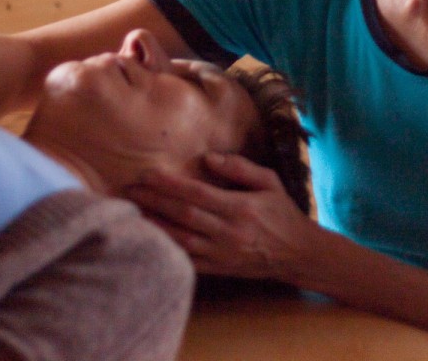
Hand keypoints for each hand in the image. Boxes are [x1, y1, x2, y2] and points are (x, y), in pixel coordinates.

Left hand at [126, 152, 316, 281]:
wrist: (298, 254)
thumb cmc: (283, 212)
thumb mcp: (270, 181)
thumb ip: (240, 168)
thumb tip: (208, 157)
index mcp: (240, 207)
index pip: (197, 193)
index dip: (169, 184)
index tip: (147, 174)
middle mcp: (228, 231)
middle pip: (183, 214)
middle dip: (154, 201)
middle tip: (129, 190)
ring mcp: (222, 253)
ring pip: (181, 239)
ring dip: (155, 226)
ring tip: (131, 214)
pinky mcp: (220, 269)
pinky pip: (188, 261)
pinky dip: (169, 251)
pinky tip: (151, 241)